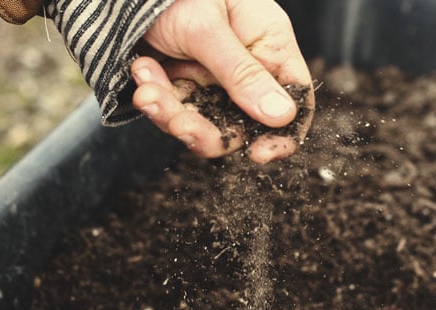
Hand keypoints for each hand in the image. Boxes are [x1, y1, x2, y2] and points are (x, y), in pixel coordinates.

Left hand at [132, 0, 313, 162]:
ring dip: (170, 113)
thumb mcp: (208, 29)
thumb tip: (282, 117)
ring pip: (201, 118)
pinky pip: (172, 105)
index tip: (259, 154)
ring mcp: (211, 74)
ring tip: (146, 92)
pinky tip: (142, 67)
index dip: (282, 133)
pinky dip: (154, 92)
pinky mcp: (180, 78)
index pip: (293, 98)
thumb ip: (241, 73)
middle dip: (206, 129)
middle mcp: (244, 64)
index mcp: (268, 43)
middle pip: (240, 121)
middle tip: (179, 124)